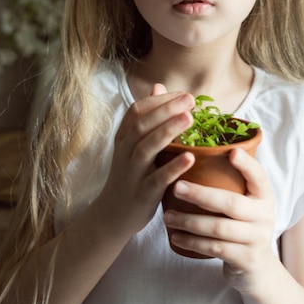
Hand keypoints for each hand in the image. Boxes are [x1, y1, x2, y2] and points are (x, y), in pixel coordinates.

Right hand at [100, 84, 195, 236]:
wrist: (112, 216)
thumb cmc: (130, 175)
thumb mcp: (133, 144)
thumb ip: (147, 117)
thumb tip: (159, 87)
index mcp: (124, 138)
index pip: (137, 110)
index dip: (159, 100)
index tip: (182, 94)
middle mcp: (125, 152)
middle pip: (142, 125)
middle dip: (166, 109)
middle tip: (190, 99)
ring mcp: (132, 173)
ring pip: (147, 147)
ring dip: (168, 131)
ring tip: (190, 118)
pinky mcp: (142, 194)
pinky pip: (157, 179)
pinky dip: (173, 168)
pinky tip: (191, 158)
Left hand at [163, 147, 275, 291]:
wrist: (257, 268)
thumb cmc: (241, 226)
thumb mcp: (244, 204)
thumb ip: (230, 186)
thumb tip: (191, 159)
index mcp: (264, 196)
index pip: (258, 176)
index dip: (246, 164)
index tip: (232, 152)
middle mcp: (264, 215)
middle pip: (230, 203)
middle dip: (200, 194)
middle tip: (176, 187)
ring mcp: (258, 239)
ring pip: (219, 228)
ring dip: (189, 222)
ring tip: (167, 216)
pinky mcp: (247, 259)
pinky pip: (215, 248)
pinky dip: (192, 242)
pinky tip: (176, 237)